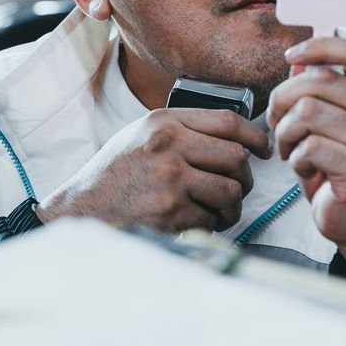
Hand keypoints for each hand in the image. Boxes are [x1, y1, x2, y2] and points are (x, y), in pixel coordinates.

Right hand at [36, 109, 269, 232]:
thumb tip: (234, 135)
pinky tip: (196, 220)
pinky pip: (212, 219)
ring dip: (232, 205)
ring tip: (218, 208)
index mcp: (164, 121)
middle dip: (245, 177)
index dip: (255, 136)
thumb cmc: (115, 172)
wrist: (82, 207)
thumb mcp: (141, 134)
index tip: (263, 149)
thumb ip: (182, 129)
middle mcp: (169, 146)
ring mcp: (170, 180)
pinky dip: (211, 224)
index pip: (228, 121)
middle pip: (236, 158)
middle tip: (238, 187)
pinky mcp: (170, 212)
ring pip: (231, 191)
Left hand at [267, 38, 345, 269]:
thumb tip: (298, 61)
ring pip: (309, 112)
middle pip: (319, 81)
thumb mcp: (332, 126)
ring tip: (292, 149)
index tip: (291, 57)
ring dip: (287, 132)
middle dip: (284, 99)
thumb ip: (319, 93)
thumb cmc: (342, 173)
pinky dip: (296, 157)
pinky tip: (305, 168)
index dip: (320, 47)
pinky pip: (310, 146)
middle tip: (277, 123)